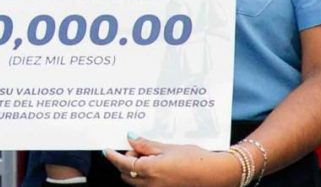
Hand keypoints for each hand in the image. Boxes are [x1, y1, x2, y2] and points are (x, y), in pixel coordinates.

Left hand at [104, 136, 241, 186]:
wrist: (214, 175)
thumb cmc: (194, 159)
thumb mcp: (168, 148)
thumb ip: (146, 145)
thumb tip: (131, 138)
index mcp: (150, 170)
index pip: (123, 164)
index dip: (113, 157)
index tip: (107, 150)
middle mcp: (151, 184)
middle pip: (127, 175)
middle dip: (125, 162)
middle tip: (135, 149)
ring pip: (135, 182)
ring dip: (134, 171)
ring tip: (147, 157)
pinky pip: (146, 186)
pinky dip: (144, 178)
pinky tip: (155, 166)